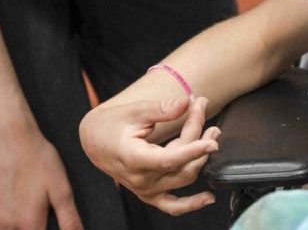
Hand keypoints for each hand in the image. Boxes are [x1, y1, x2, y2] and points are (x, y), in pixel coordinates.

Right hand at [0, 120, 82, 229]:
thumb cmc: (37, 159)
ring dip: (9, 229)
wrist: (7, 136)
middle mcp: (5, 224)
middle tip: (33, 214)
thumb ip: (69, 218)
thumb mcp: (61, 187)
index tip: (44, 223)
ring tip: (21, 213)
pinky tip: (5, 208)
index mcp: (27, 224)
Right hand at [79, 94, 220, 216]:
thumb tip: (186, 102)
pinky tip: (208, 198)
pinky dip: (191, 204)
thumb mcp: (135, 110)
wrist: (95, 141)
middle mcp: (140, 179)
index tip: (212, 142)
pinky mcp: (150, 193)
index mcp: (134, 158)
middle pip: (181, 164)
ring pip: (183, 178)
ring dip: (201, 157)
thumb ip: (162, 109)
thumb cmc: (112, 124)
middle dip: (198, 136)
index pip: (169, 160)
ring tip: (212, 131)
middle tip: (202, 107)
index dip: (193, 151)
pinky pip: (172, 205)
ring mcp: (146, 189)